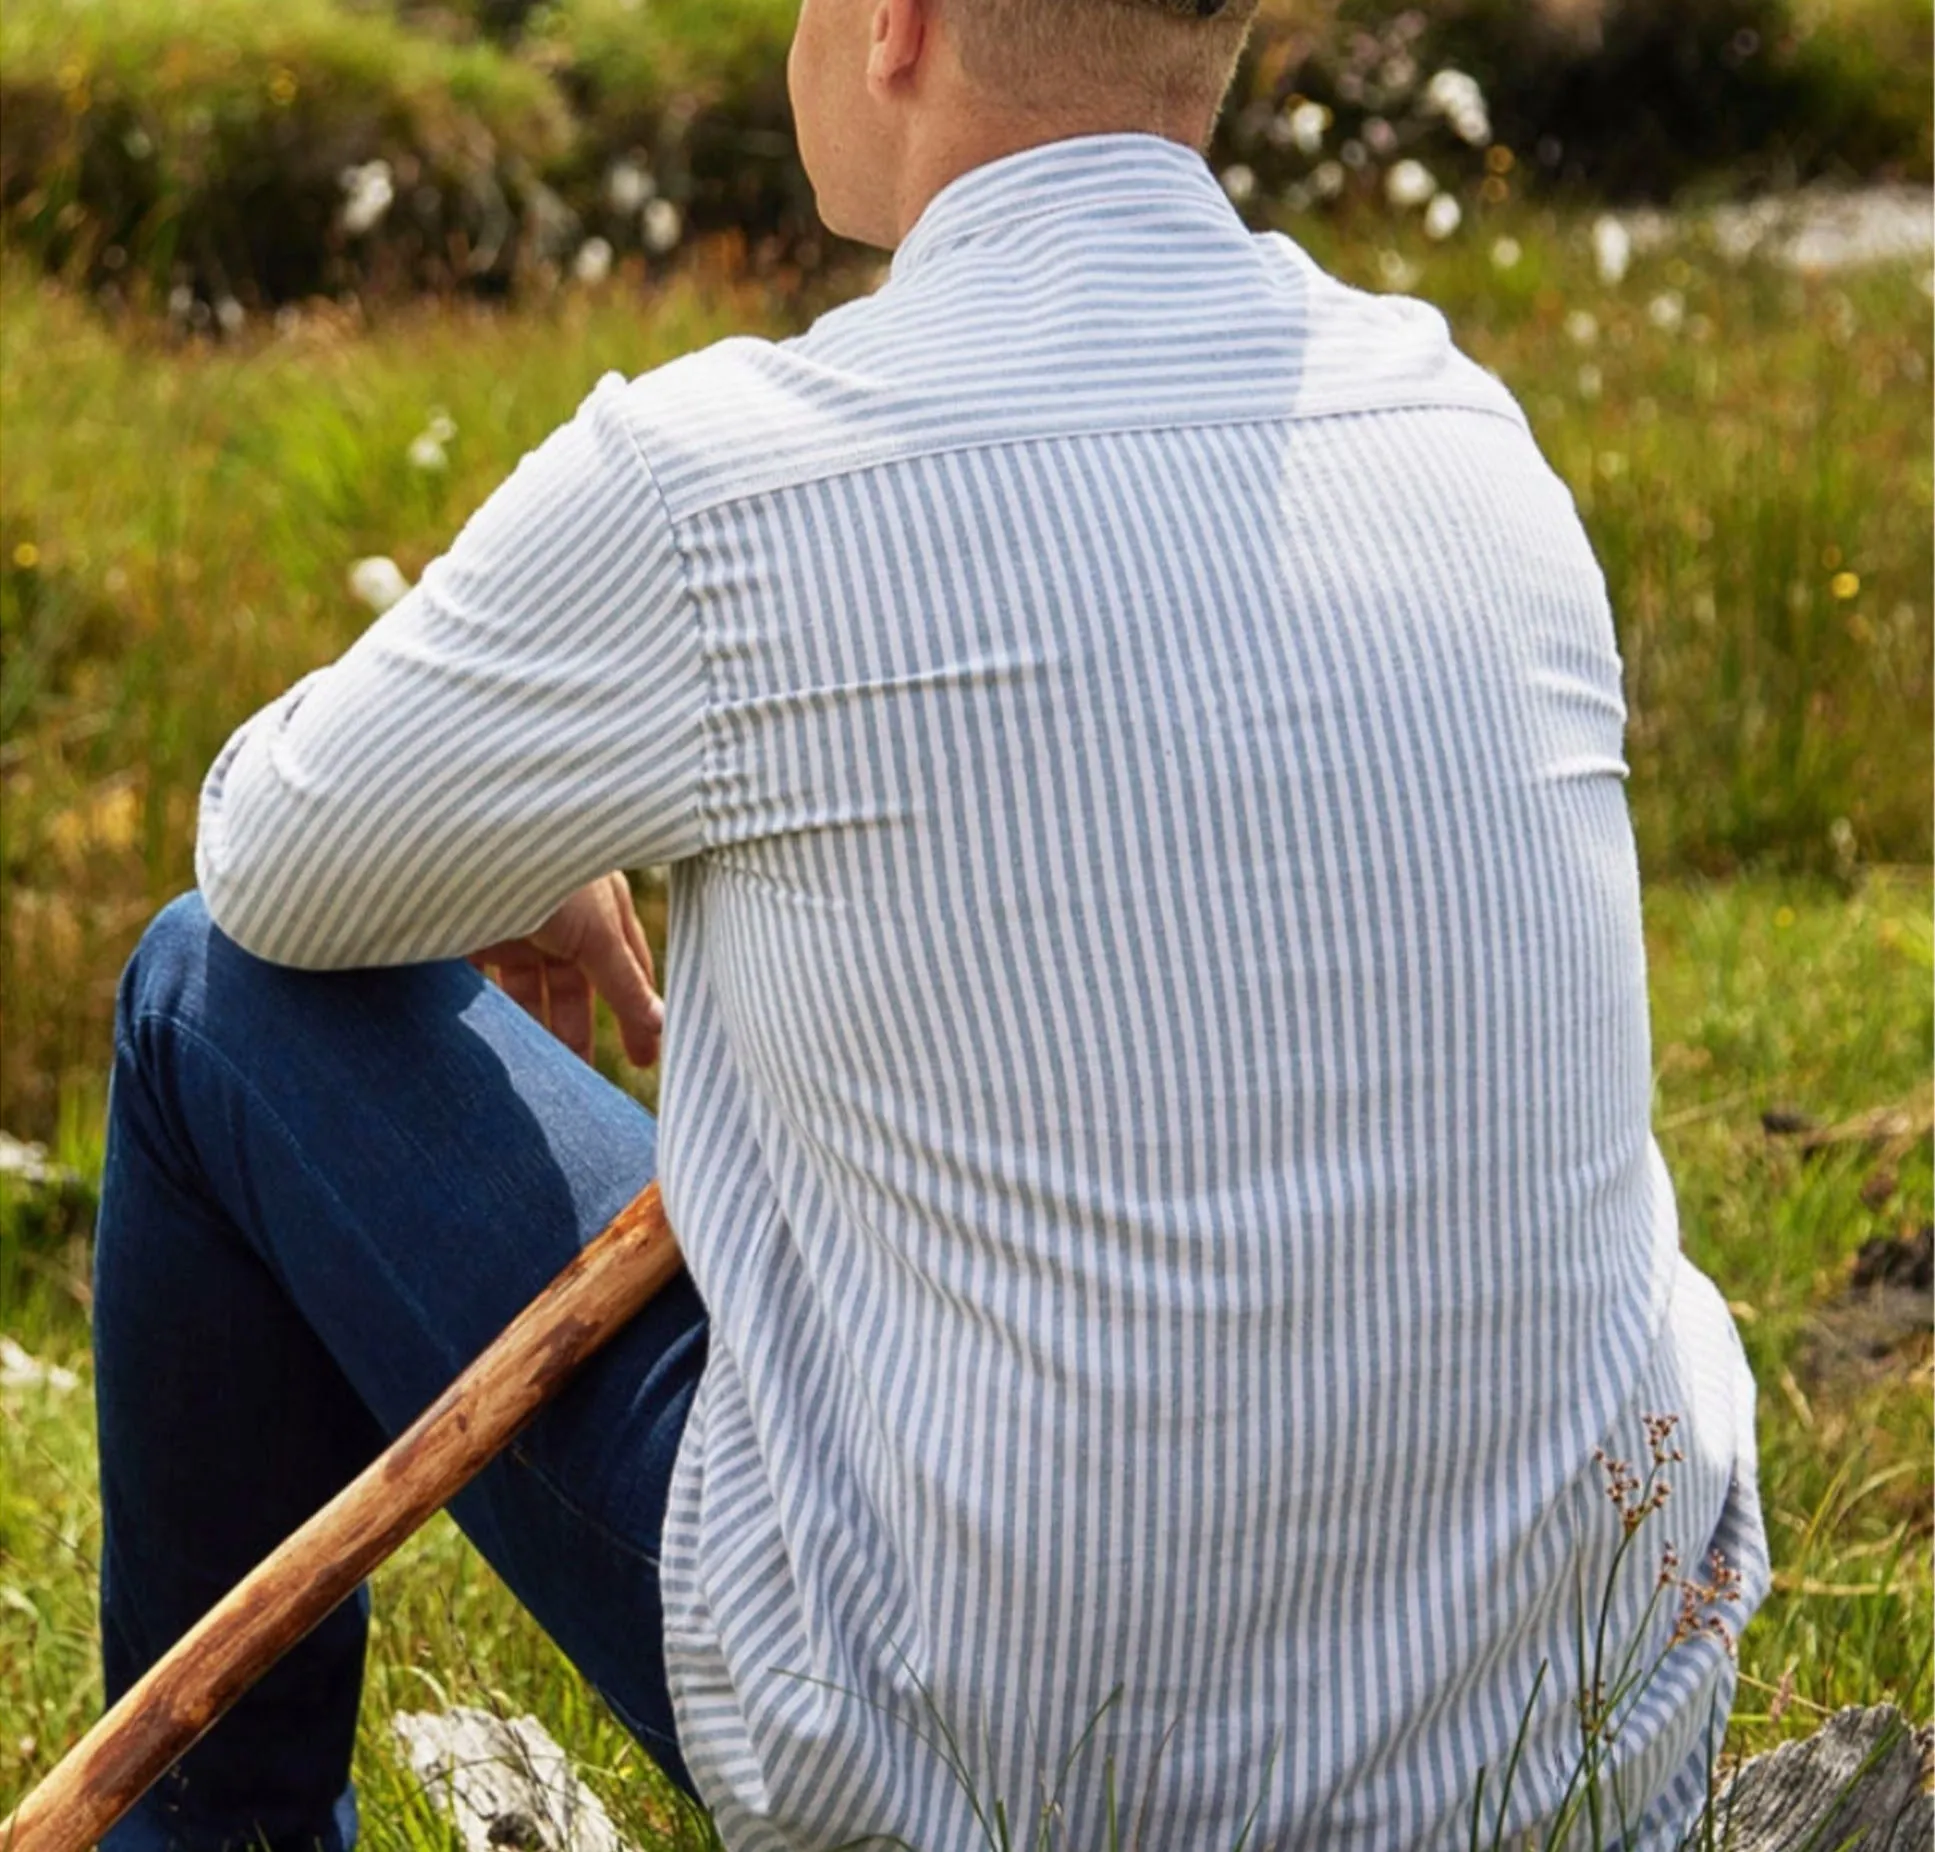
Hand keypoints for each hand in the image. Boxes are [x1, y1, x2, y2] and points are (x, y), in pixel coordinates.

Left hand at [469, 872, 662, 1067]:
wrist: (470, 841)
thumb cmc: (551, 870)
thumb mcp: (598, 931)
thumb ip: (625, 983)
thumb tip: (660, 1024)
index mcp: (602, 908)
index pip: (626, 970)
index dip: (636, 1015)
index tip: (644, 1060)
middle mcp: (562, 917)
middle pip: (576, 987)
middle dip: (579, 1033)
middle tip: (583, 1085)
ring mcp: (516, 925)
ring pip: (530, 991)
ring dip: (537, 1031)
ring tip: (543, 1076)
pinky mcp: (471, 934)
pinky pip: (486, 985)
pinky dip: (496, 1015)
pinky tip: (503, 1044)